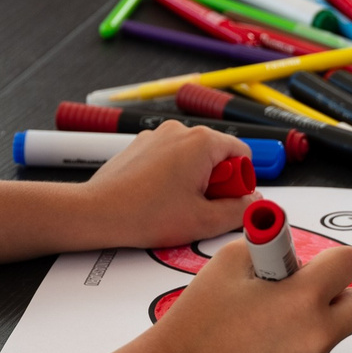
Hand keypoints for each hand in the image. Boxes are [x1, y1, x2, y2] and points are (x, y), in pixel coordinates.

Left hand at [80, 123, 256, 247]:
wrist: (98, 212)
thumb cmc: (144, 214)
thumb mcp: (204, 221)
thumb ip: (239, 211)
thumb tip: (253, 204)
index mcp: (201, 142)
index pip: (243, 154)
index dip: (240, 182)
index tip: (225, 201)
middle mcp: (180, 131)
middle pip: (217, 155)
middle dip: (215, 182)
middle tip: (198, 206)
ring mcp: (158, 136)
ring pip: (193, 157)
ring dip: (193, 179)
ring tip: (175, 204)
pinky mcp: (142, 145)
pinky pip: (171, 157)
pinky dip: (172, 175)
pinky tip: (159, 198)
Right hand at [147, 239, 351, 352]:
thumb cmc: (197, 321)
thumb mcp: (229, 262)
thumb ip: (270, 249)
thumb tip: (289, 253)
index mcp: (304, 298)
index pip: (351, 262)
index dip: (332, 258)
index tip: (313, 264)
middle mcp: (317, 335)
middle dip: (348, 293)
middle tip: (313, 292)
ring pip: (335, 334)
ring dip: (315, 324)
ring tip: (267, 325)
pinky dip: (296, 350)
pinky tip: (259, 350)